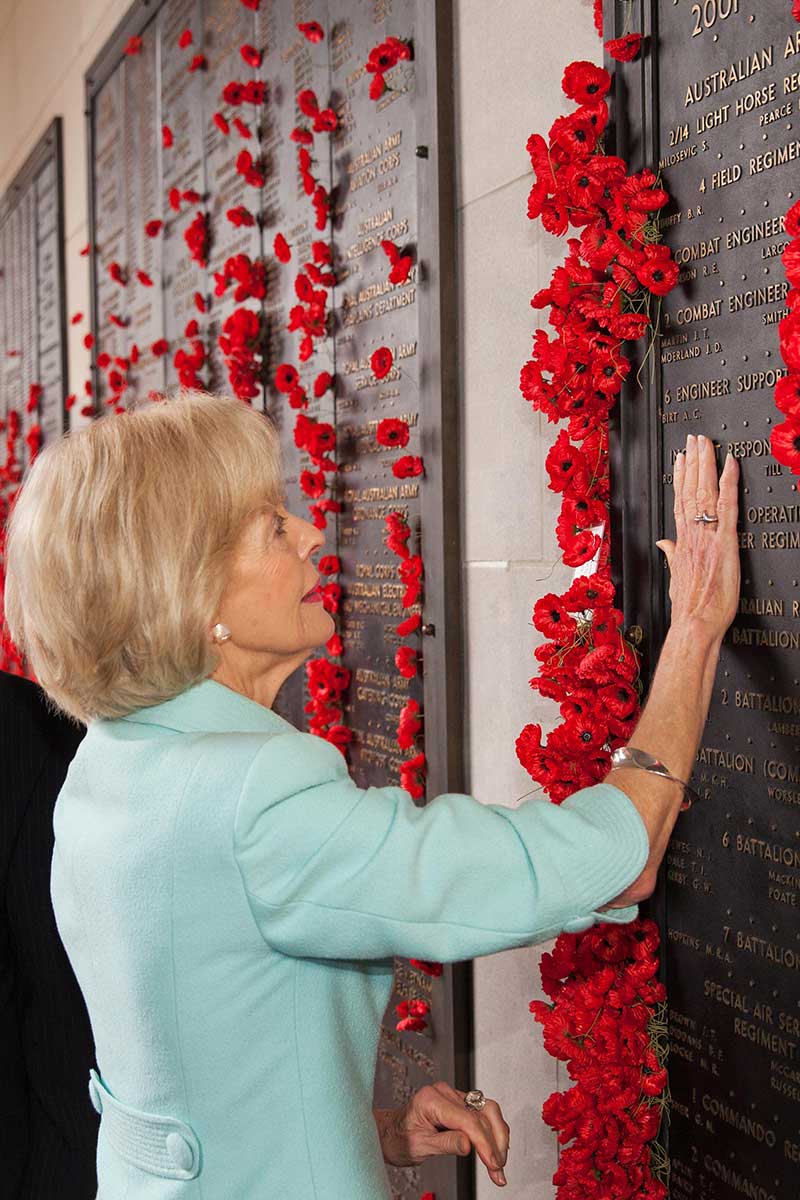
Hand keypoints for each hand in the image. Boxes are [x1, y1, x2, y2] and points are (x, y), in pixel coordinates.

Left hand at [375, 1082, 509, 1187]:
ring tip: (499, 1162)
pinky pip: (482, 1113)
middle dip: (494, 1144)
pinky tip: (496, 1147)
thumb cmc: (399, 1138)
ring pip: (487, 1111)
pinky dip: (492, 1131)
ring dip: (498, 1137)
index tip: (493, 1163)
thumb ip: (446, 1143)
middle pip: (482, 1114)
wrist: (391, 1134)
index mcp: (431, 1099)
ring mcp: (453, 1096)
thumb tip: (469, 1145)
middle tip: (498, 1169)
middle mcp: (444, 1093)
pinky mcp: (459, 1103)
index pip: (468, 1120)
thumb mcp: (420, 1146)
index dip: (484, 1143)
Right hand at [656, 434, 739, 643]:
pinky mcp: (724, 541)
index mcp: (681, 542)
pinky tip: (731, 464)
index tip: (681, 459)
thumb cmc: (689, 608)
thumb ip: (670, 556)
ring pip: (704, 492)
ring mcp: (707, 535)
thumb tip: (663, 544)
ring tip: (706, 444)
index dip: (680, 478)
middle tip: (694, 440)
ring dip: (705, 464)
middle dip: (692, 462)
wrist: (695, 622)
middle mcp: (691, 534)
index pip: (680, 502)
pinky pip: (727, 505)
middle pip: (690, 490)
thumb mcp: (675, 579)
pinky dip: (728, 482)